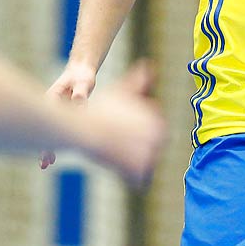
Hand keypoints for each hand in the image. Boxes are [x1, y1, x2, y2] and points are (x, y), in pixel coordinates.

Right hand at [41, 60, 100, 168]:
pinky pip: (57, 132)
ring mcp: (55, 113)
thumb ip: (81, 93)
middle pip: (46, 129)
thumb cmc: (82, 77)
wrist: (80, 72)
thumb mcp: (83, 83)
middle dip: (45, 147)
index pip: (48, 119)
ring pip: (51, 133)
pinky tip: (54, 156)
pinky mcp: (62, 116)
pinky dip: (56, 142)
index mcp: (53, 98)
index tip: (47, 147)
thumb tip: (79, 103)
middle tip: (44, 165)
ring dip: (48, 147)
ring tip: (45, 165)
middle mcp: (51, 108)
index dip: (47, 134)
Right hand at [78, 61, 165, 187]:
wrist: (85, 131)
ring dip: (137, 165)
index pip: (157, 133)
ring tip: (120, 157)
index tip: (125, 133)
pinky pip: (141, 180)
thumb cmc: (100, 109)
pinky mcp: (140, 174)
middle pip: (153, 150)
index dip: (140, 134)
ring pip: (147, 165)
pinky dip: (133, 178)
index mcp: (158, 122)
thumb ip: (139, 80)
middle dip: (140, 150)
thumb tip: (150, 65)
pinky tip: (121, 170)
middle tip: (121, 146)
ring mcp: (151, 157)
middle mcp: (159, 139)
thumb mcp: (121, 90)